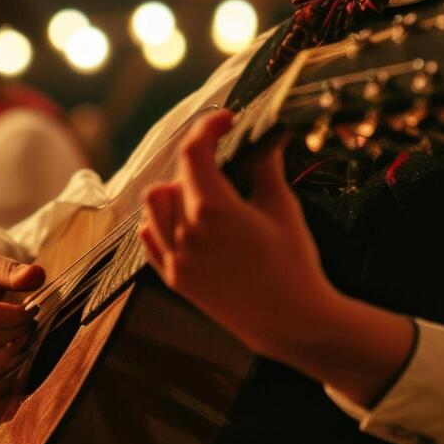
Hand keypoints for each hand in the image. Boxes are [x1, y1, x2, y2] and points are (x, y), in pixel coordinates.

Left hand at [137, 109, 338, 362]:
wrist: (292, 322)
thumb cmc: (294, 265)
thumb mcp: (283, 208)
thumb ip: (267, 168)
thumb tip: (266, 140)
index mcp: (213, 208)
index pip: (194, 151)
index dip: (208, 127)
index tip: (225, 121)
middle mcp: (186, 231)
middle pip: (175, 176)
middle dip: (199, 164)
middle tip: (226, 166)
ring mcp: (176, 257)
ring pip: (154, 205)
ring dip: (175, 191)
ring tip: (204, 195)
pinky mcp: (175, 278)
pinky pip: (149, 238)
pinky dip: (160, 223)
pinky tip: (185, 222)